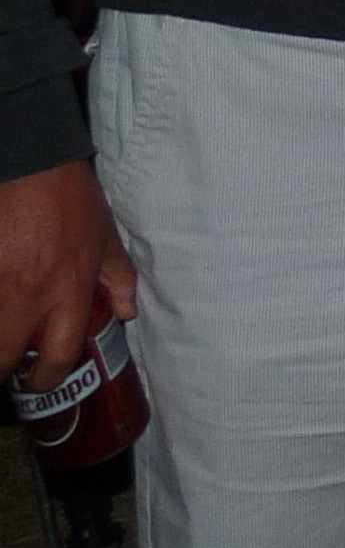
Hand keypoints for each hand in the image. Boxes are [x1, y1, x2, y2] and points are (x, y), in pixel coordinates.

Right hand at [1, 159, 131, 390]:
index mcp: (69, 289)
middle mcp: (29, 295)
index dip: (49, 378)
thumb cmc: (71, 200)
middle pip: (2, 359)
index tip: (41, 382)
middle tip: (7, 367)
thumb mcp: (106, 238)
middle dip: (2, 371)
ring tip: (1, 339)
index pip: (61, 354)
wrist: (30, 164)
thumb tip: (129, 314)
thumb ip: (119, 279)